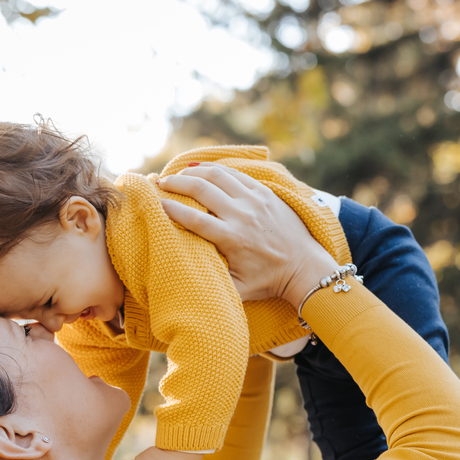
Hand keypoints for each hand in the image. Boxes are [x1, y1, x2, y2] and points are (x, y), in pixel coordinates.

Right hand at [157, 164, 336, 306]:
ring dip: (193, 172)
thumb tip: (185, 285)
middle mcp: (242, 215)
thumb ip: (212, 284)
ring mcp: (255, 200)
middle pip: (201, 189)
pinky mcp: (265, 193)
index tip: (155, 204)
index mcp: (232, 238)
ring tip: (178, 174)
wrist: (305, 268)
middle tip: (160, 183)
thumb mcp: (239, 290)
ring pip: (217, 175)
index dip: (170, 209)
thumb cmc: (270, 282)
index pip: (193, 218)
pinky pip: (236, 174)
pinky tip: (201, 169)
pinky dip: (215, 169)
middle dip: (176, 183)